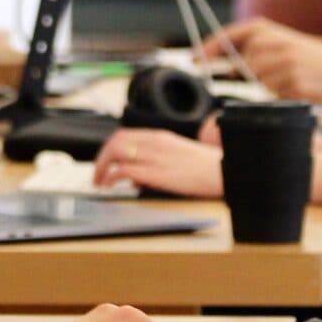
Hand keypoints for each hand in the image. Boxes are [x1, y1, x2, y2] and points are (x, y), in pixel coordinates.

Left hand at [91, 128, 224, 197]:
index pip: (124, 135)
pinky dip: (112, 177)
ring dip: (101, 167)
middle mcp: (154, 143)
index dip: (109, 148)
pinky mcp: (155, 173)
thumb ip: (156, 160)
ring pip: (116, 152)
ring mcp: (154, 157)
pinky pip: (124, 170)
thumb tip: (134, 176)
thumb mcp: (178, 156)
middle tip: (97, 174)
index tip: (104, 162)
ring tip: (99, 182)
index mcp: (160, 137)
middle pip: (115, 141)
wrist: (223, 172)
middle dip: (101, 157)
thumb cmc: (205, 168)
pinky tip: (110, 186)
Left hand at [203, 19, 321, 101]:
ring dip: (269, 88)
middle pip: (244, 67)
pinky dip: (283, 97)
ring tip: (292, 79)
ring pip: (258, 85)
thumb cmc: (310, 57)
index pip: (229, 37)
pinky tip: (298, 87)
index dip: (209, 49)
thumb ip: (253, 50)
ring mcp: (284, 64)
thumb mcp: (281, 43)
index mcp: (268, 28)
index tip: (195, 61)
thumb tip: (226, 67)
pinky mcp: (294, 85)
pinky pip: (274, 97)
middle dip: (252, 76)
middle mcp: (274, 43)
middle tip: (278, 73)